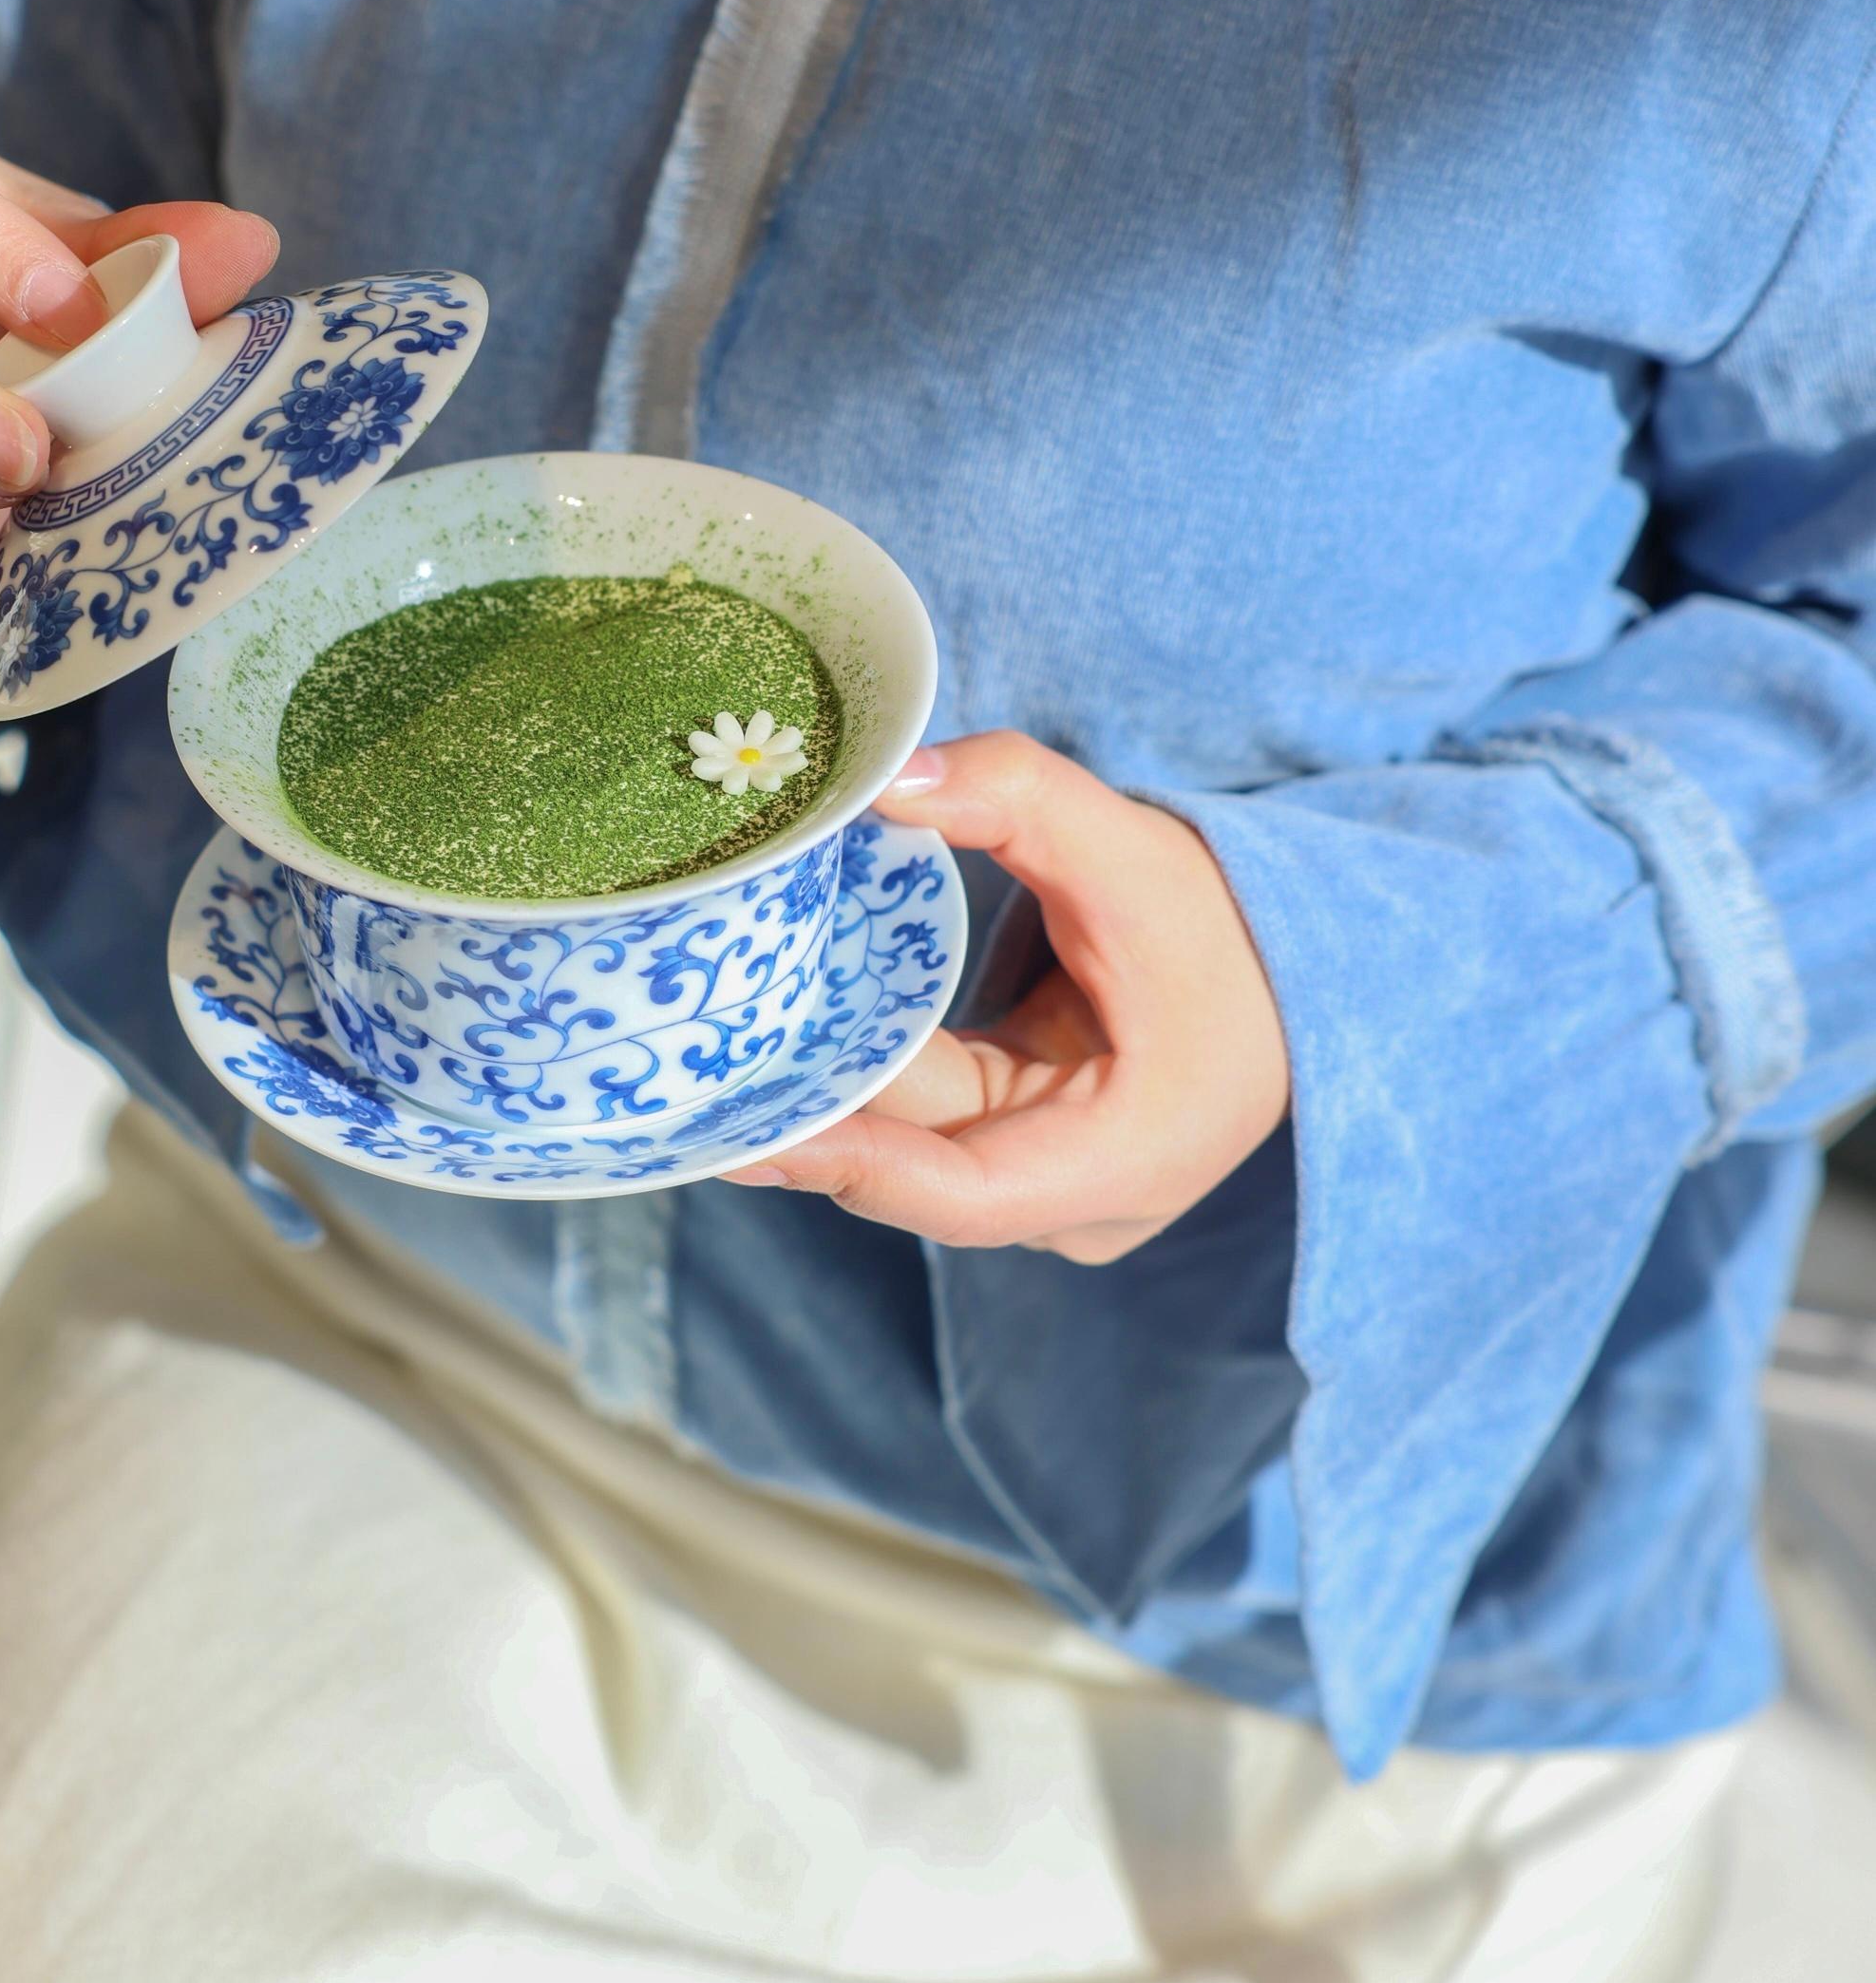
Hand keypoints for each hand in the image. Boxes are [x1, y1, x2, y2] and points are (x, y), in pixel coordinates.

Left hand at [730, 731, 1289, 1255]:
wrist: (1299, 970)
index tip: (752, 1134)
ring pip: (911, 1143)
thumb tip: (885, 779)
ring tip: (696, 1057)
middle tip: (684, 1070)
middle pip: (916, 1162)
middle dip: (807, 1114)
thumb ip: (1016, 797)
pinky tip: (763, 1041)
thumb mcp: (1133, 849)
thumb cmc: (1232, 924)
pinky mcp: (1021, 1156)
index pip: (962, 1191)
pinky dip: (859, 1078)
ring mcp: (1047, 1189)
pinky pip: (923, 1126)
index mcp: (1122, 1160)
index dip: (852, 1165)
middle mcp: (1077, 1203)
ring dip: (823, 1094)